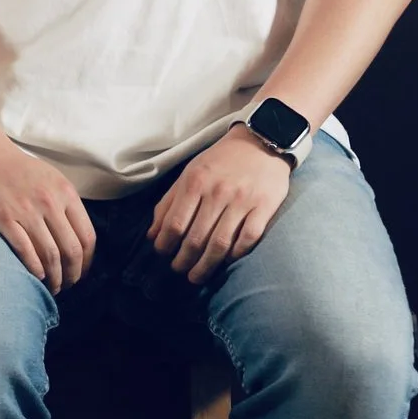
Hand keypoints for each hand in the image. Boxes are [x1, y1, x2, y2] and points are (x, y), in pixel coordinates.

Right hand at [0, 143, 94, 293]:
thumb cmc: (16, 169)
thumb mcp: (50, 178)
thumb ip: (65, 203)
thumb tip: (77, 235)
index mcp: (65, 192)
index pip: (87, 235)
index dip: (87, 260)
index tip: (82, 271)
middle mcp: (49, 202)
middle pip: (71, 249)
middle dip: (73, 274)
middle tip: (69, 285)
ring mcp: (26, 210)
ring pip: (50, 254)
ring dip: (55, 276)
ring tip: (53, 286)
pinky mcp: (3, 217)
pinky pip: (25, 250)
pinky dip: (34, 267)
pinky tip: (36, 275)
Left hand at [147, 125, 292, 283]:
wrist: (261, 141)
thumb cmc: (220, 160)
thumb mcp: (189, 173)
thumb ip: (169, 202)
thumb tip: (152, 234)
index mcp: (195, 182)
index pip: (175, 223)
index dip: (165, 244)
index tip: (162, 255)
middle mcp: (217, 192)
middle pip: (196, 237)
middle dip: (184, 260)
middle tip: (178, 271)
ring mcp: (242, 200)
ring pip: (220, 243)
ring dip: (206, 265)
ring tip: (196, 276)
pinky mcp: (265, 206)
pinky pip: (248, 237)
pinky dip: (236, 254)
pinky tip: (226, 262)